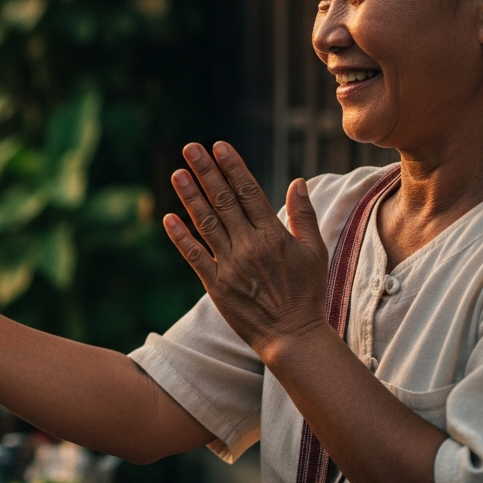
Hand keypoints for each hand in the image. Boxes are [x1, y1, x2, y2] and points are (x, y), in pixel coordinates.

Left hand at [163, 141, 330, 358]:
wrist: (293, 336)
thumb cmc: (307, 293)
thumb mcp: (315, 251)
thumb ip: (304, 215)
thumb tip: (297, 181)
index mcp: (274, 235)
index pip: (249, 192)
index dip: (232, 167)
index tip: (219, 146)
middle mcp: (250, 246)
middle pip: (224, 201)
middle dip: (206, 172)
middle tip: (190, 148)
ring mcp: (230, 265)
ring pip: (206, 223)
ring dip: (190, 196)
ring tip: (178, 173)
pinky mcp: (215, 285)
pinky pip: (194, 256)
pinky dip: (180, 237)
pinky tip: (168, 217)